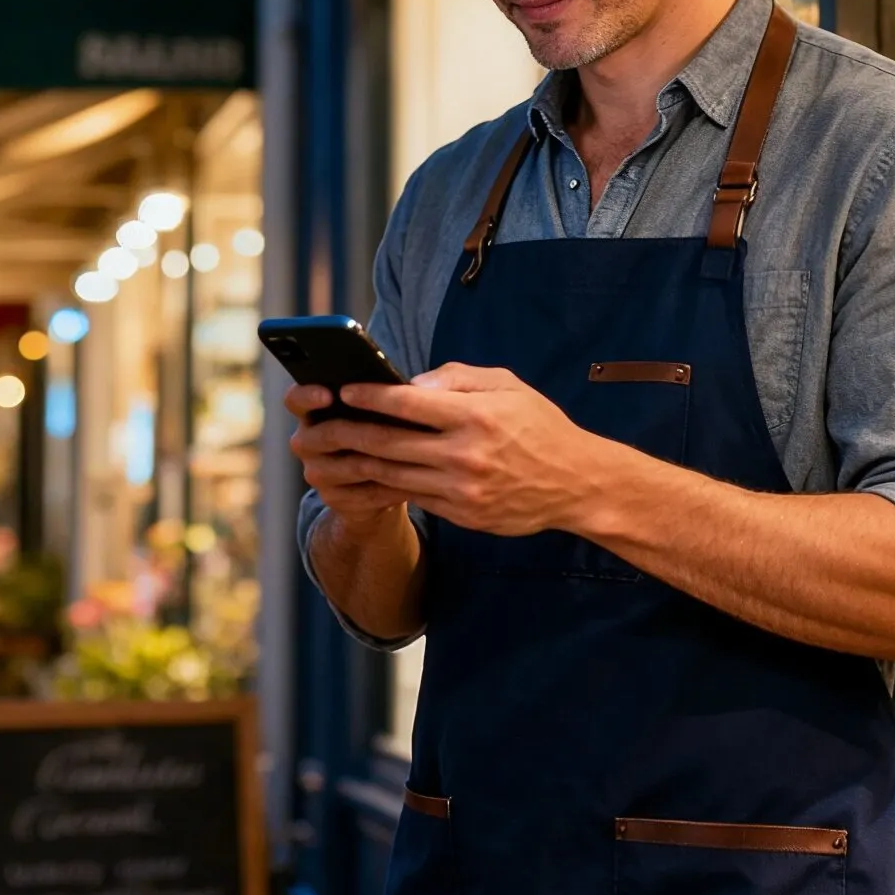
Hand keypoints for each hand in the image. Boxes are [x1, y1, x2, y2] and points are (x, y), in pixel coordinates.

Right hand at [285, 383, 417, 525]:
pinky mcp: (333, 500)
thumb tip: (415, 386)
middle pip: (320, 436)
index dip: (307, 396)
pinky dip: (391, 487)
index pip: (295, 400)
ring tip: (413, 455)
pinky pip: (364, 493)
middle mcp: (307, 442)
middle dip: (351, 431)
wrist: (379, 480)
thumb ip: (388, 392)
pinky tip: (415, 481)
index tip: (329, 394)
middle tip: (380, 428)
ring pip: (348, 466)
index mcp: (312, 412)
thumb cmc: (381, 430)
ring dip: (382, 460)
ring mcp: (317, 473)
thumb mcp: (380, 408)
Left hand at [301, 363, 634, 538]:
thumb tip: (410, 383)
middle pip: (389, 443)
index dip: (368, 397)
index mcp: (475, 416)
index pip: (407, 404)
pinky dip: (384, 485)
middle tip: (317, 425)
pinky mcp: (462, 515)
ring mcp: (462, 490)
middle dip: (346, 432)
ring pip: (392, 475)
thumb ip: (456, 379)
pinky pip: (413, 497)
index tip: (341, 390)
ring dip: (355, 463)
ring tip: (328, 451)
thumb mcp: (506, 386)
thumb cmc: (539, 426)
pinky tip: (364, 475)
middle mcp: (465, 455)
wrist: (577, 484)